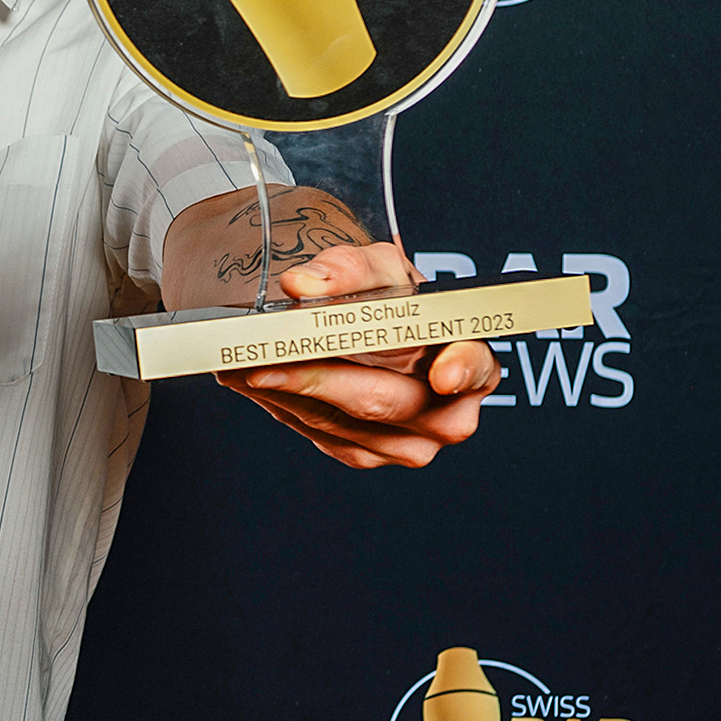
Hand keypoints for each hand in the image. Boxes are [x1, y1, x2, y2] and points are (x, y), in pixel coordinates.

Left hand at [216, 240, 500, 468]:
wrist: (360, 325)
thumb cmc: (381, 294)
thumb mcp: (373, 266)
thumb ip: (345, 269)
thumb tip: (302, 284)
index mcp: (469, 357)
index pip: (476, 365)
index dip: (462, 370)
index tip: (442, 375)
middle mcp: (449, 410)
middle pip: (383, 400)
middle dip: (318, 378)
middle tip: (265, 359)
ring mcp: (410, 443)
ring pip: (342, 423)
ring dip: (287, 392)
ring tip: (243, 363)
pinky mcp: (368, 454)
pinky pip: (322, 435)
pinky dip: (284, 405)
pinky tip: (255, 380)